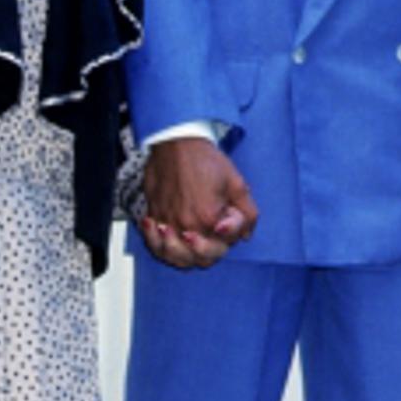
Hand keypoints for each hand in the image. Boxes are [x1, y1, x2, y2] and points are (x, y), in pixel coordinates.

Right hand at [140, 138, 258, 268]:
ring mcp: (167, 222)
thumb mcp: (236, 183)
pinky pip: (153, 243)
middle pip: (202, 259)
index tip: (229, 216)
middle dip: (212, 250)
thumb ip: (247, 213)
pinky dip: (158, 245)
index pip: (225, 245)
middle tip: (213, 232)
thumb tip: (246, 234)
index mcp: (209, 219)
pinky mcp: (154, 215)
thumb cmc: (205, 159)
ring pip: (175, 257)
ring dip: (185, 255)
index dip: (231, 233)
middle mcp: (186, 225)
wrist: (176, 142)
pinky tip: (161, 235)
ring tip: (188, 242)